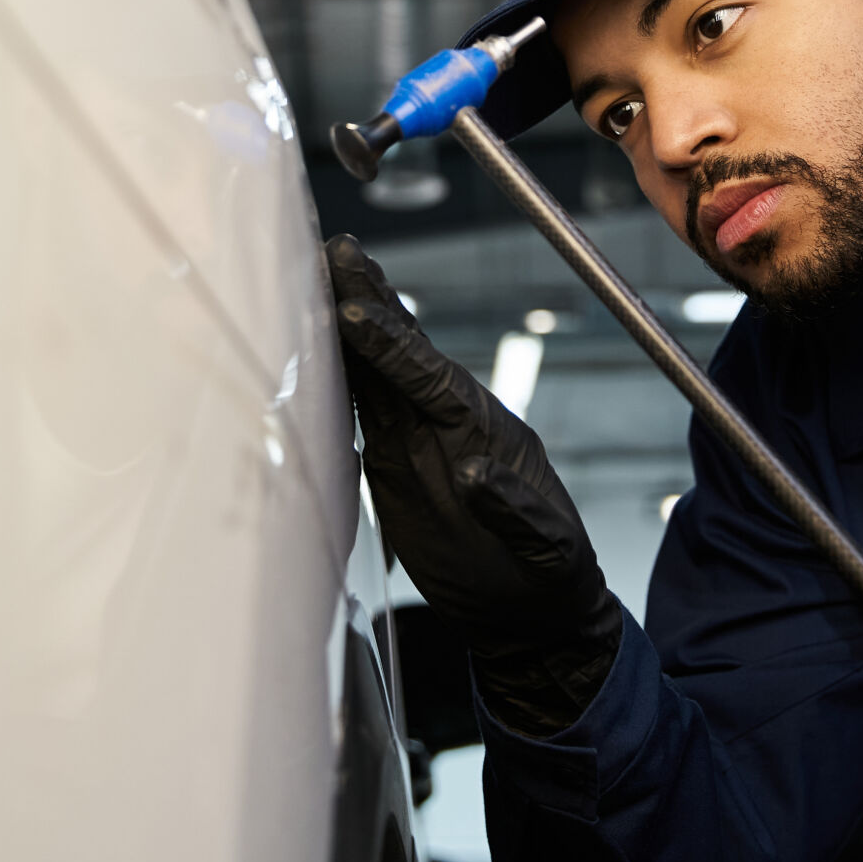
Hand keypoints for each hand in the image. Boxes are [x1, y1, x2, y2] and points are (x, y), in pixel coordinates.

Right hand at [325, 235, 622, 735]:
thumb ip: (513, 509)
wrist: (532, 612)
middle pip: (400, 353)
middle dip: (369, 301)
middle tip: (335, 249)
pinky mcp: (393, 467)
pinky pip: (362, 413)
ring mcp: (417, 442)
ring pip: (375, 374)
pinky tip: (316, 347)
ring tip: (320, 275)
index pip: (429, 377)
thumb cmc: (546, 576)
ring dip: (348, 327)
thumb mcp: (545, 547)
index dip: (391, 343)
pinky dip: (339, 377)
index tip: (355, 309)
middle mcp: (446, 425)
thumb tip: (477, 474)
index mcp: (485, 431)